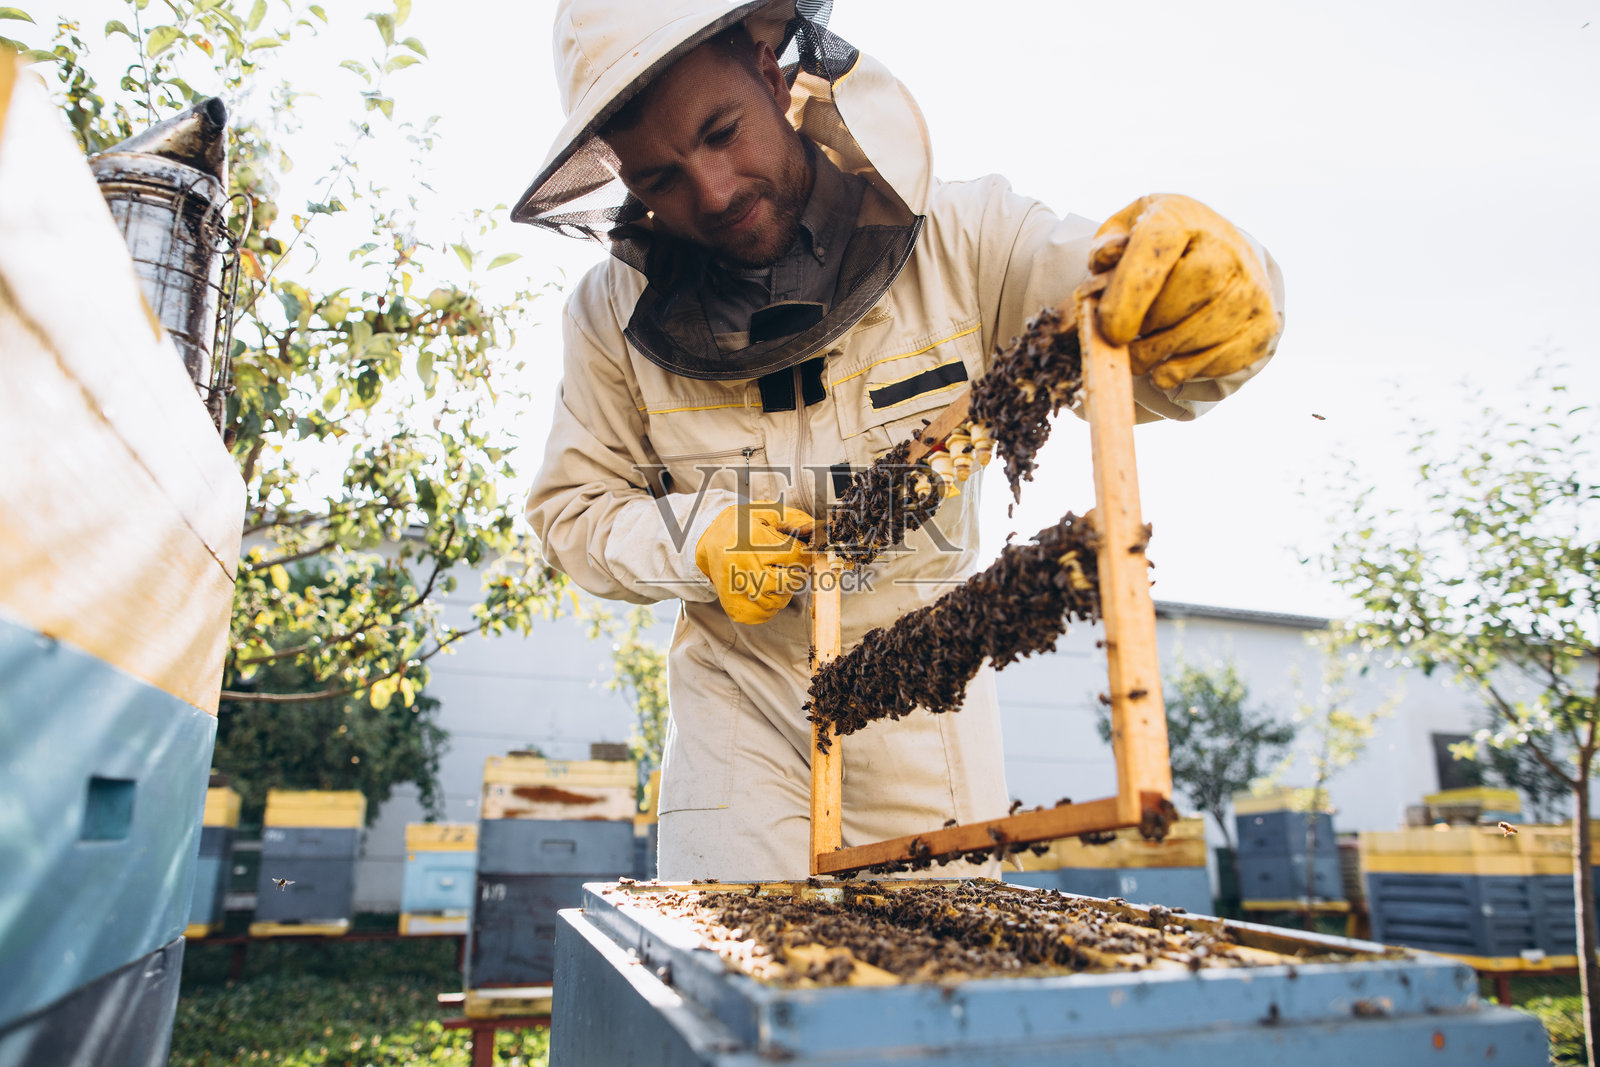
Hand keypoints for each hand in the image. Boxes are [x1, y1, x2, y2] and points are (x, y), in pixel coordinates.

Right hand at [694, 501, 814, 624]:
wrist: (711, 542)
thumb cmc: (742, 527)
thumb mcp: (767, 512)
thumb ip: (795, 519)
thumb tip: (816, 530)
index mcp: (754, 540)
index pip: (797, 556)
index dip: (803, 555)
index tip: (797, 552)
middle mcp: (745, 566)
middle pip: (791, 581)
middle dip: (795, 573)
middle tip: (785, 565)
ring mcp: (740, 590)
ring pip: (781, 600)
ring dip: (783, 590)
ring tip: (771, 575)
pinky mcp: (736, 608)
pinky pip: (766, 615)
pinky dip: (770, 605)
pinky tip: (762, 588)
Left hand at [1089, 194, 1278, 388]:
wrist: (1222, 251)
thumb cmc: (1161, 248)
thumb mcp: (1126, 233)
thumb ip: (1106, 247)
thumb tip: (1105, 259)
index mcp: (1179, 219)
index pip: (1155, 251)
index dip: (1130, 295)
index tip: (1112, 332)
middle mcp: (1224, 248)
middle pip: (1177, 303)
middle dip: (1143, 332)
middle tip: (1123, 341)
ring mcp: (1250, 287)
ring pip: (1197, 338)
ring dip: (1160, 357)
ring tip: (1141, 356)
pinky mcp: (1263, 323)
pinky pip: (1219, 361)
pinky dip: (1186, 371)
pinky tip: (1168, 365)